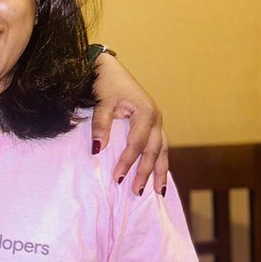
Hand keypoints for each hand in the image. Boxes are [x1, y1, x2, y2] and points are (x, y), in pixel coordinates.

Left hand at [90, 55, 167, 194]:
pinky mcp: (153, 123)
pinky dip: (159, 161)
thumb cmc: (106, 83)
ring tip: (158, 192)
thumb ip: (101, 125)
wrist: (109, 68)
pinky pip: (160, 145)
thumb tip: (98, 150)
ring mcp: (157, 121)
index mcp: (146, 113)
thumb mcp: (102, 103)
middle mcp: (156, 118)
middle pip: (154, 150)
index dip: (127, 162)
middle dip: (146, 172)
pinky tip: (158, 175)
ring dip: (160, 171)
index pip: (137, 144)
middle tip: (137, 192)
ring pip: (162, 150)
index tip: (117, 178)